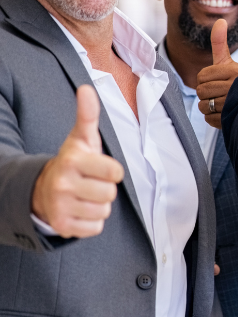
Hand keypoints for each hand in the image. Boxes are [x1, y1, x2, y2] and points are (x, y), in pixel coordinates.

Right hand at [30, 85, 124, 237]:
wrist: (42, 190)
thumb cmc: (73, 163)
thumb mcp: (81, 139)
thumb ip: (88, 116)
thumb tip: (87, 88)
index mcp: (73, 161)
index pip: (115, 172)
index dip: (112, 171)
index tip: (101, 168)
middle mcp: (63, 183)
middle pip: (110, 194)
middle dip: (105, 189)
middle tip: (90, 183)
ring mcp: (60, 206)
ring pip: (103, 211)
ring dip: (98, 206)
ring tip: (84, 196)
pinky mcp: (62, 225)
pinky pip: (95, 228)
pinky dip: (91, 222)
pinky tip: (79, 210)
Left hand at [196, 19, 237, 129]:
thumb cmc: (235, 81)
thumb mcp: (228, 62)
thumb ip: (220, 42)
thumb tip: (220, 20)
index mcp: (234, 71)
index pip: (202, 76)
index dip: (204, 79)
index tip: (216, 80)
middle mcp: (236, 86)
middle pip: (202, 92)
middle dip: (205, 94)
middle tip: (217, 93)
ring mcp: (236, 104)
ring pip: (204, 106)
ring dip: (208, 107)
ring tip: (220, 103)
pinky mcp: (233, 118)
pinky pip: (210, 119)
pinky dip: (213, 118)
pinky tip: (223, 113)